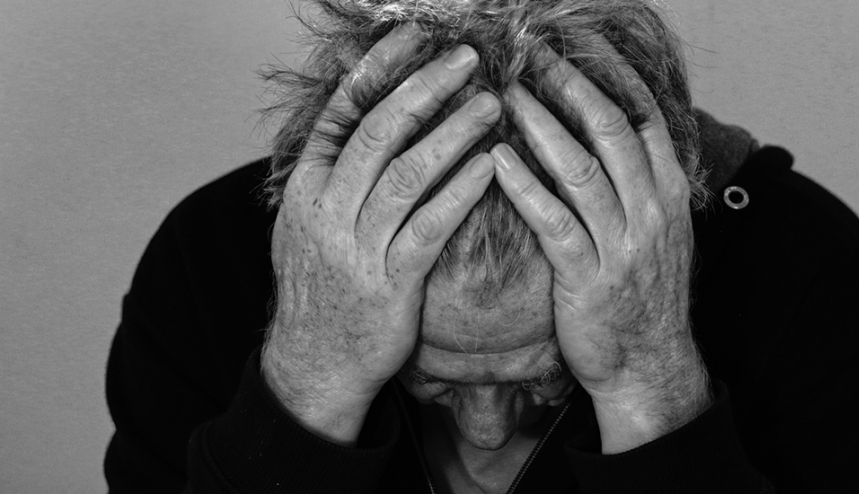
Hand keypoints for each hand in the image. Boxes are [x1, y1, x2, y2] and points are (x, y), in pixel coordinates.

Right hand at [262, 26, 500, 444]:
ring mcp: (357, 247)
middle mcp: (327, 210)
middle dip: (425, 88)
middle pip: (378, 132)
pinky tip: (491, 166)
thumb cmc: (323, 289)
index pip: (341, 112)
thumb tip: (359, 119)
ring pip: (408, 174)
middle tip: (467, 59)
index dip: (378, 70)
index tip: (413, 36)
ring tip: (491, 104)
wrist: (315, 363)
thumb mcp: (307, 227)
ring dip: (453, 133)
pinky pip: (430, 227)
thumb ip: (331, 176)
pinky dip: (461, 192)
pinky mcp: (391, 282)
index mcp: (306, 189)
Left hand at [491, 56, 709, 452]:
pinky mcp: (587, 278)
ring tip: (507, 93)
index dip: (611, 74)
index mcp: (669, 193)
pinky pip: (554, 222)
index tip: (579, 43)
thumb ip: (640, 181)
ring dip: (542, 125)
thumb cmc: (641, 292)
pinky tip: (496, 160)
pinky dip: (525, 187)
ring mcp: (622, 245)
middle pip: (612, 131)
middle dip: (572, 86)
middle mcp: (651, 211)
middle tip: (534, 53)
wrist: (648, 362)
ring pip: (582, 169)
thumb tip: (611, 131)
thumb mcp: (658, 231)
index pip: (644, 116)